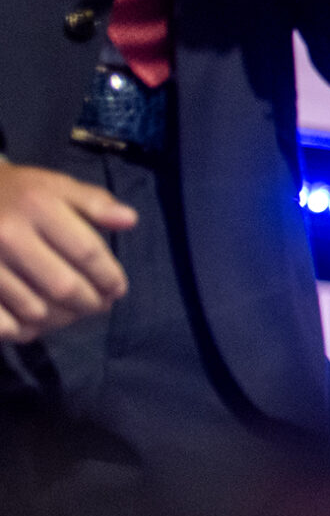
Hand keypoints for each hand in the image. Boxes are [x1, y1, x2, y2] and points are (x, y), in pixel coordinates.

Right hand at [0, 159, 136, 342]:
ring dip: (61, 318)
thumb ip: (96, 203)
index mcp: (38, 207)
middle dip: (90, 302)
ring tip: (74, 314)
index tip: (119, 289)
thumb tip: (131, 221)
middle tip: (101, 305)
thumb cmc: (20, 193)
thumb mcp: (58, 186)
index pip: (86, 251)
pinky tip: (36, 326)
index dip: (109, 276)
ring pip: (34, 309)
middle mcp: (9, 235)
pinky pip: (2, 323)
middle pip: (63, 285)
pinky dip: (23, 330)